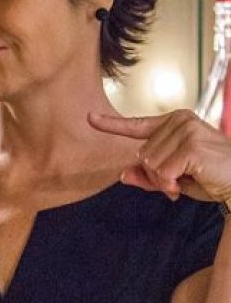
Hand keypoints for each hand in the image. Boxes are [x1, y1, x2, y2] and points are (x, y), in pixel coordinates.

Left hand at [88, 109, 230, 202]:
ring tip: (188, 179)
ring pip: (150, 164)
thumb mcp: (174, 177)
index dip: (111, 124)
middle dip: (157, 175)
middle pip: (142, 155)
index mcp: (174, 123)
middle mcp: (179, 121)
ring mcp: (186, 130)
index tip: (90, 118)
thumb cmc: (211, 177)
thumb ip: (148, 176)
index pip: (137, 124)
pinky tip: (192, 181)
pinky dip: (172, 184)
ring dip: (165, 181)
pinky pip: (162, 172)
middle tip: (181, 179)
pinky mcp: (191, 146)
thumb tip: (122, 174)